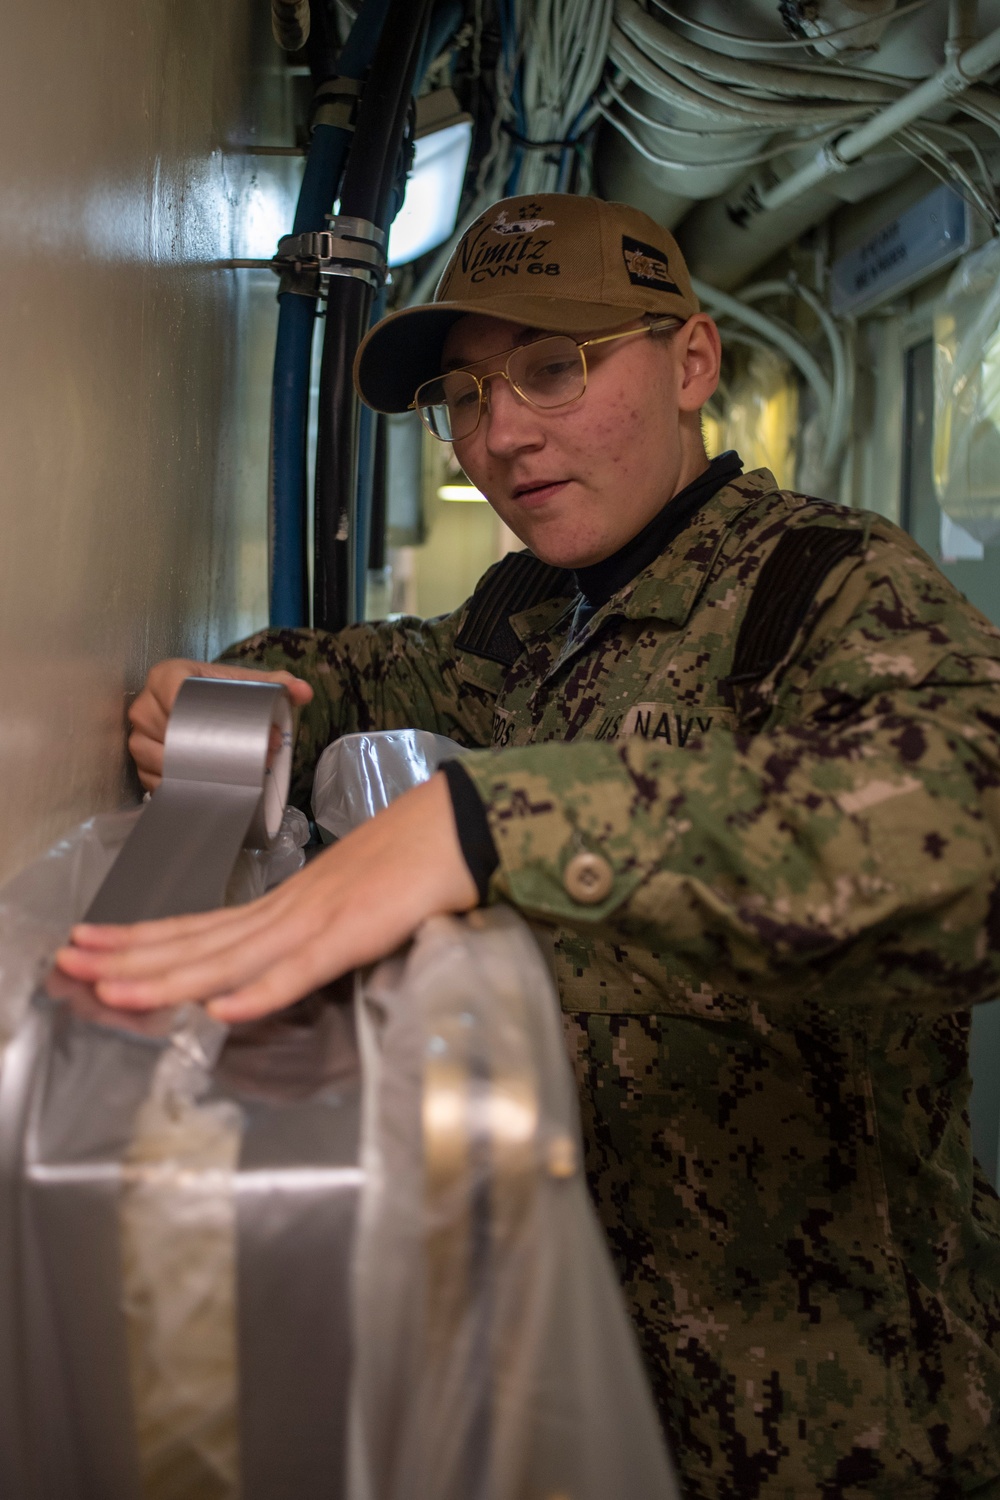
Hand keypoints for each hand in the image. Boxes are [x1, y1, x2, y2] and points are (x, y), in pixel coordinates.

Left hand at [55, 773, 478, 1022]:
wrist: (461, 823)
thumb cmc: (413, 861)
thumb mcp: (351, 903)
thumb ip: (314, 936)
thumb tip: (277, 964)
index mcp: (286, 906)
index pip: (200, 928)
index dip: (142, 940)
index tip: (90, 944)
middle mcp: (288, 910)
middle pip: (197, 941)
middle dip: (129, 956)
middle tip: (67, 963)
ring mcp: (317, 919)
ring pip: (230, 957)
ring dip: (169, 976)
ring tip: (114, 990)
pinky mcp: (354, 932)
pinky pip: (301, 969)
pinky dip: (260, 990)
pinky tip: (222, 1010)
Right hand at [129, 658, 313, 789]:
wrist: (206, 709)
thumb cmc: (222, 694)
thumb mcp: (248, 685)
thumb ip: (278, 684)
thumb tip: (304, 692)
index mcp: (166, 676)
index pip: (171, 692)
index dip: (199, 713)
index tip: (232, 732)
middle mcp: (146, 705)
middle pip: (168, 730)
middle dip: (204, 749)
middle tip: (243, 759)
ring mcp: (139, 736)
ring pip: (157, 759)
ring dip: (191, 771)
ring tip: (226, 775)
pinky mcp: (141, 764)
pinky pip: (154, 779)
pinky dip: (179, 786)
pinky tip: (202, 788)